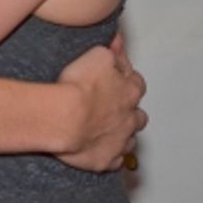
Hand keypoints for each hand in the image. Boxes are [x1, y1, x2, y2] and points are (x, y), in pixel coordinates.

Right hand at [53, 31, 147, 171]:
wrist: (64, 119)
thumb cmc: (79, 87)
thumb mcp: (97, 55)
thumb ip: (111, 51)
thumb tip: (119, 41)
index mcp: (130, 91)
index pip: (137, 83)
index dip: (127, 80)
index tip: (117, 78)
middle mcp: (130, 118)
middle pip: (138, 115)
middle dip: (130, 111)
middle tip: (115, 108)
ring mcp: (120, 141)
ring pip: (131, 140)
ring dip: (124, 135)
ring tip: (111, 132)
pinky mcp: (106, 161)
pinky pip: (116, 162)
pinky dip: (112, 156)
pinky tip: (103, 151)